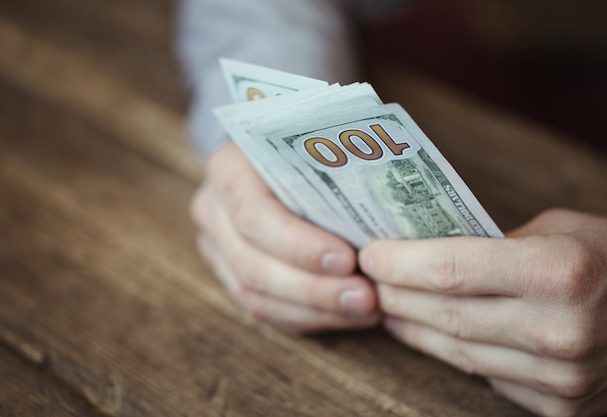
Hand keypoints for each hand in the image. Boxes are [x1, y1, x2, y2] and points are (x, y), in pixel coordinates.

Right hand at [190, 142, 379, 333]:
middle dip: (313, 289)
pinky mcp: (230, 272)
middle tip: (366, 296)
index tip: (348, 259)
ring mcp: (216, 245)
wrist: (271, 151)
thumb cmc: (305, 143)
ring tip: (365, 310)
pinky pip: (263, 308)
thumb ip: (337, 164)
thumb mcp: (315, 137)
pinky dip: (307, 317)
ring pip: (255, 295)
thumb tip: (393, 207)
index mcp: (229, 169)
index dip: (299, 245)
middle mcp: (213, 209)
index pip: (255, 216)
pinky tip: (347, 315)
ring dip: (314, 310)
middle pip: (253, 265)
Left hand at [359, 209, 606, 416]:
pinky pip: (488, 376)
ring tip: (388, 308)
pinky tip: (431, 335)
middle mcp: (559, 329)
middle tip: (369, 281)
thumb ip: (494, 245)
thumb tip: (429, 255)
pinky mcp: (563, 407)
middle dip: (396, 295)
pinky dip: (453, 354)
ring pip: (458, 352)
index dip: (400, 263)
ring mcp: (561, 377)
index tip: (370, 255)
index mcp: (559, 272)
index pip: (451, 269)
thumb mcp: (559, 230)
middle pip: (446, 314)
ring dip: (414, 329)